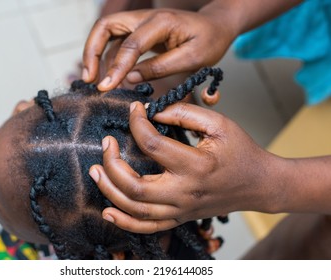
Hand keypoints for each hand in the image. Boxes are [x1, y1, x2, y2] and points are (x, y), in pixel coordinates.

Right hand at [83, 8, 235, 90]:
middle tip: (89, 78)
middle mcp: (146, 18)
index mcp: (161, 23)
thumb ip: (160, 67)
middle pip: (106, 26)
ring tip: (94, 80)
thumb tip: (130, 78)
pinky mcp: (140, 32)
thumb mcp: (192, 59)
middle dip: (91, 51)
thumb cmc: (209, 41)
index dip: (116, 68)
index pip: (131, 45)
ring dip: (96, 54)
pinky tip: (111, 76)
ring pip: (107, 32)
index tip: (106, 87)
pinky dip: (109, 58)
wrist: (217, 26)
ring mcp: (141, 23)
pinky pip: (117, 42)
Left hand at [89, 102, 281, 232]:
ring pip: (134, 209)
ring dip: (109, 190)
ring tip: (95, 170)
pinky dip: (124, 222)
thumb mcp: (220, 124)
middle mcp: (184, 192)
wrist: (260, 184)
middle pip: (134, 186)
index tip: (135, 110)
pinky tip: (107, 211)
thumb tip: (153, 112)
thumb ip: (185, 113)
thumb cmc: (241, 152)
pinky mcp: (179, 218)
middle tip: (107, 143)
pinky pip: (147, 227)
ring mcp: (180, 210)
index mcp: (196, 165)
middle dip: (112, 163)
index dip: (137, 123)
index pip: (152, 144)